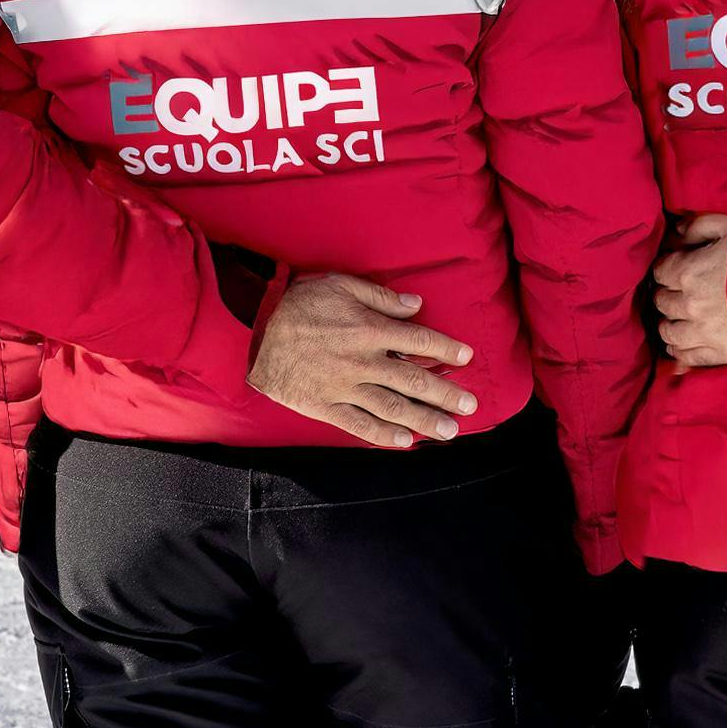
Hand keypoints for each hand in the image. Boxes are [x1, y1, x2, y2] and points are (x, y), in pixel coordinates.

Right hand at [249, 272, 478, 449]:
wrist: (256, 332)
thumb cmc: (299, 303)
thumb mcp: (340, 285)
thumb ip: (380, 296)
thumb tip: (415, 305)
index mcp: (368, 329)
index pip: (417, 340)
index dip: (445, 348)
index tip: (467, 356)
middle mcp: (362, 361)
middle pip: (412, 379)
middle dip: (444, 392)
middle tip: (470, 404)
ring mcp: (345, 387)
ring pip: (392, 407)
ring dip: (424, 420)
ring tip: (449, 430)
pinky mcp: (327, 406)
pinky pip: (360, 424)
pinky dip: (384, 435)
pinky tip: (406, 443)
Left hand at [651, 213, 726, 367]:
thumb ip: (700, 226)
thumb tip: (678, 230)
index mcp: (688, 272)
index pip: (661, 272)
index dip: (666, 270)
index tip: (672, 271)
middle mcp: (690, 304)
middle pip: (662, 303)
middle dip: (667, 296)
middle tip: (675, 294)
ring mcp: (702, 332)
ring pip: (669, 333)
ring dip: (670, 325)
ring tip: (676, 321)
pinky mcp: (718, 353)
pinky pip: (688, 358)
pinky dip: (679, 353)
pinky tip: (679, 348)